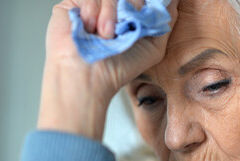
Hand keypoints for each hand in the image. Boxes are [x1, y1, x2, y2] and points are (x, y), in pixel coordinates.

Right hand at [38, 0, 178, 139]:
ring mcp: (95, 5)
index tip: (141, 14)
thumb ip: (165, 21)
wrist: (90, 75)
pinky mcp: (74, 4)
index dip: (143, 3)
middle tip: (125, 27)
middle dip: (132, 6)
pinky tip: (90, 28)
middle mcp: (114, 9)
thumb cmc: (121, 67)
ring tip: (106, 36)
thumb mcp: (154, 47)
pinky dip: (92, 11)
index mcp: (131, 16)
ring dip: (110, 14)